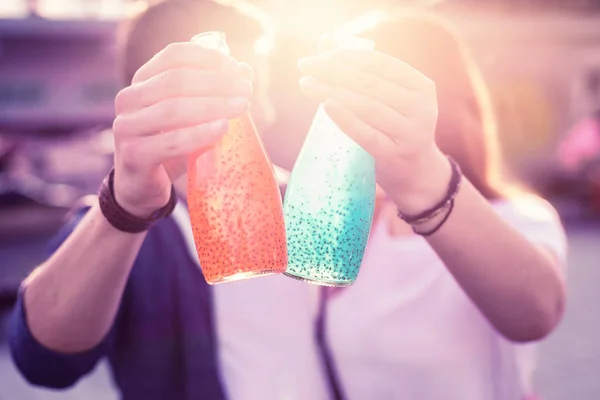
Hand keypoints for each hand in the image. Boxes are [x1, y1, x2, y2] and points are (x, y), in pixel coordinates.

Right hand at [112, 42, 252, 216]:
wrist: (142, 188)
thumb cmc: (171, 146)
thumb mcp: (190, 117)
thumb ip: (212, 94)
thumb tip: (245, 70)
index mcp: (142, 81)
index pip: (174, 56)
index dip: (208, 59)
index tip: (238, 70)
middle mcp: (129, 99)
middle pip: (175, 81)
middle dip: (216, 83)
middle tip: (246, 90)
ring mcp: (127, 127)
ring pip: (173, 109)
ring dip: (213, 105)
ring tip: (242, 106)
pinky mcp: (133, 155)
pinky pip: (171, 142)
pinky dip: (200, 134)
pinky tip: (223, 128)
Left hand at [298, 46, 450, 214]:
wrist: (417, 173)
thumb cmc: (395, 128)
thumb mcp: (387, 99)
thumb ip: (360, 72)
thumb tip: (325, 41)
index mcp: (421, 86)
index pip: (380, 64)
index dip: (347, 56)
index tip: (319, 54)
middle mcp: (420, 107)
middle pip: (371, 84)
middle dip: (334, 71)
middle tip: (304, 65)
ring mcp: (410, 133)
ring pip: (367, 107)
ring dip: (332, 91)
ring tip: (306, 84)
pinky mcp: (394, 154)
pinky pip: (366, 134)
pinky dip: (346, 119)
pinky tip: (326, 104)